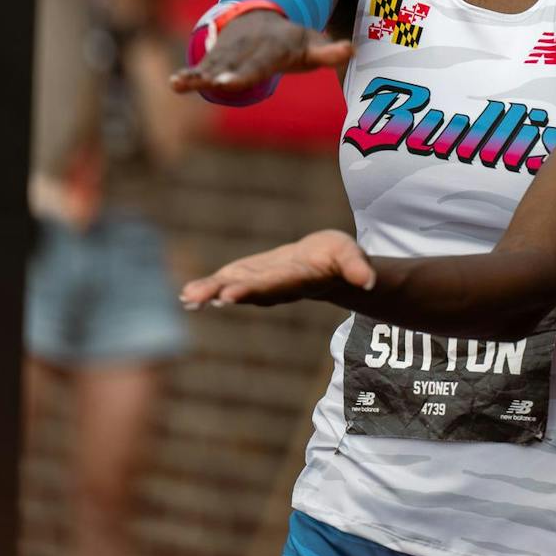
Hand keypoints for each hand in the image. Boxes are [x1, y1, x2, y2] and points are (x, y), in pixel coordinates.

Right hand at [168, 9, 352, 99]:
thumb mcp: (312, 44)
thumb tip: (351, 50)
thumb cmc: (292, 39)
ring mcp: (228, 51)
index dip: (246, 74)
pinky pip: (201, 65)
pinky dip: (188, 74)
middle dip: (221, 75)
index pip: (259, 64)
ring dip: (197, 75)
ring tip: (180, 84)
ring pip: (212, 64)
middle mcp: (246, 49)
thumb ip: (329, 51)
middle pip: (232, 65)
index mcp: (271, 48)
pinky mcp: (215, 56)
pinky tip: (174, 84)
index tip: (232, 83)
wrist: (264, 11)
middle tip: (213, 85)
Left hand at [178, 230, 375, 307]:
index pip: (274, 286)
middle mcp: (275, 287)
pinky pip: (226, 283)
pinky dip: (207, 288)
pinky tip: (187, 296)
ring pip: (233, 289)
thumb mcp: (352, 257)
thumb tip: (369, 281)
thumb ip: (358, 269)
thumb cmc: (340, 258)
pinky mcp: (250, 277)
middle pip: (250, 290)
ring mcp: (260, 284)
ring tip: (188, 298)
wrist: (325, 265)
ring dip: (210, 293)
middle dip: (228, 293)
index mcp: (298, 281)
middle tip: (206, 299)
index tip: (231, 294)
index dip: (253, 289)